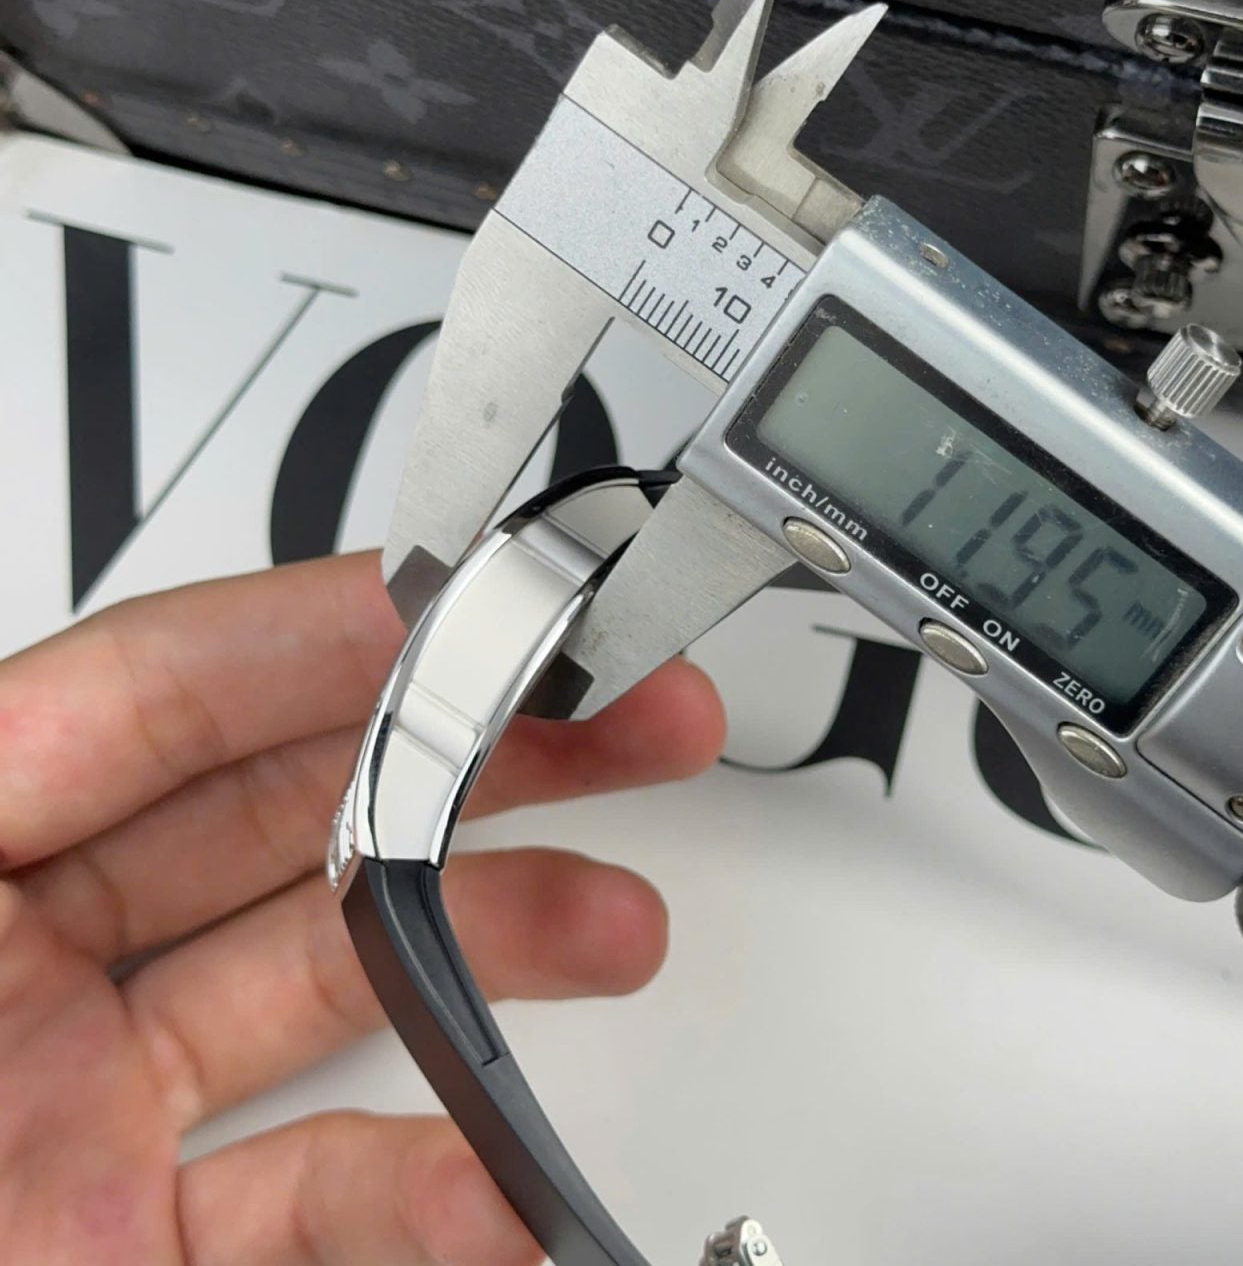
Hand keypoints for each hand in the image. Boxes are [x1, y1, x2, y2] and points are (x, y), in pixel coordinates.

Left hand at [0, 554, 724, 1264]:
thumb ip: (9, 897)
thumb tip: (336, 994)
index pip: (151, 695)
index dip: (329, 632)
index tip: (483, 611)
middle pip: (274, 806)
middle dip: (469, 753)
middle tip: (609, 722)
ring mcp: (56, 1111)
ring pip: (317, 976)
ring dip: (484, 946)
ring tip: (611, 930)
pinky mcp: (105, 1242)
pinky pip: (294, 1188)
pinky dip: (418, 1187)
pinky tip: (498, 1192)